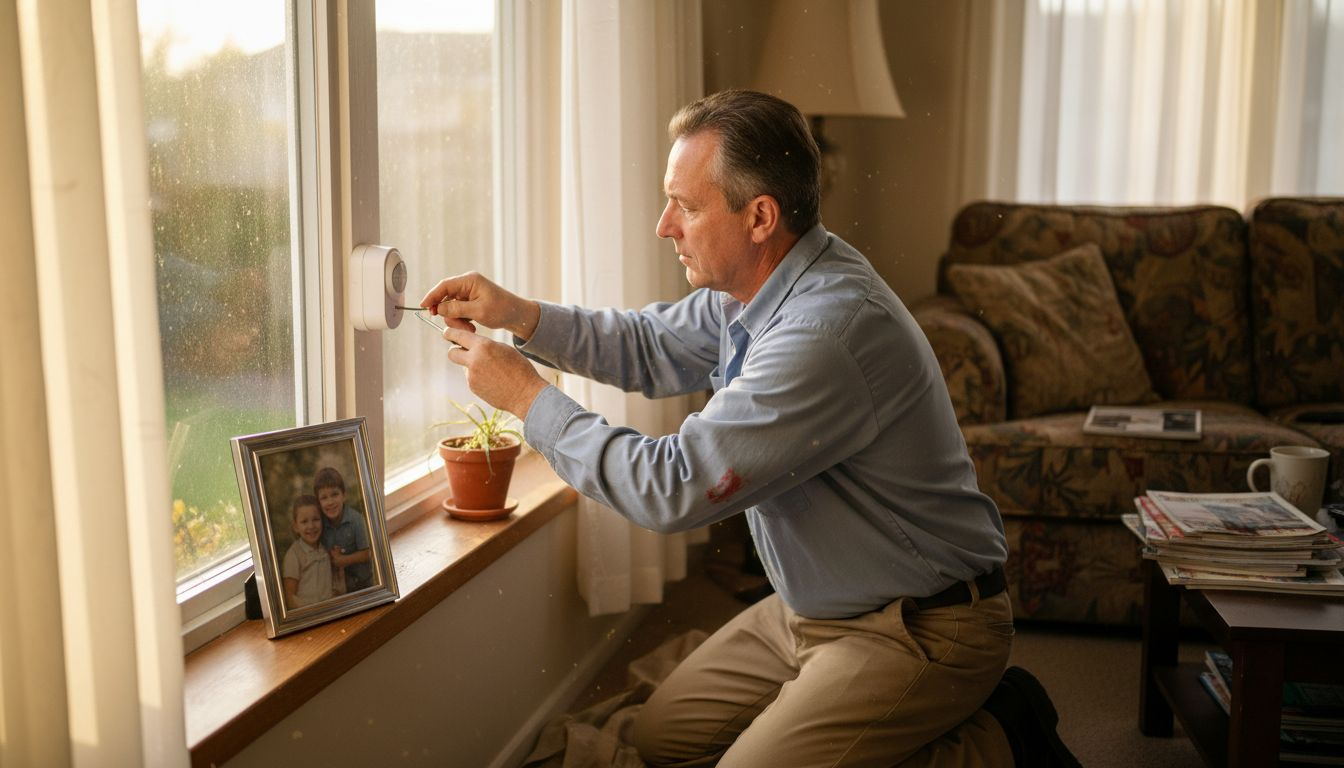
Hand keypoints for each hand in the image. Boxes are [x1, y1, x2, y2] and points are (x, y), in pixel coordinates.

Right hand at [421, 272, 540, 340]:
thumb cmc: (502, 310)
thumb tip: (437, 308)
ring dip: (457, 320)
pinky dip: (461, 320)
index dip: (432, 295)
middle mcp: (467, 284)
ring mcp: (468, 292)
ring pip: (450, 307)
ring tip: (470, 328)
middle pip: (445, 298)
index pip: (444, 286)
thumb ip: (456, 309)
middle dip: (449, 314)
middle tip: (460, 326)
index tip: (423, 307)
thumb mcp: (478, 311)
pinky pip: (458, 311)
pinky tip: (472, 325)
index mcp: (470, 280)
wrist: (517, 315)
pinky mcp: (470, 301)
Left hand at [443, 326, 548, 418]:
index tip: (447, 333)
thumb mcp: (504, 349)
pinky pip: (471, 378)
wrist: (525, 394)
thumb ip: (486, 346)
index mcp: (483, 346)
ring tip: (493, 371)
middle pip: (451, 352)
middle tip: (464, 351)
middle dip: (455, 350)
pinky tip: (494, 381)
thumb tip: (473, 346)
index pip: (458, 335)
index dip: (450, 333)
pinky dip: (479, 378)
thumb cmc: (520, 369)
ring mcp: (471, 376)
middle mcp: (473, 360)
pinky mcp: (473, 387)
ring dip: (472, 366)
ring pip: (464, 367)